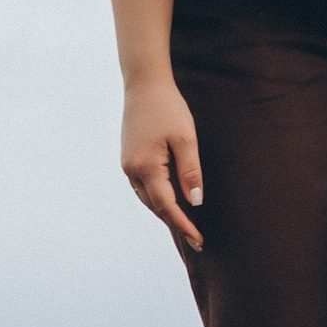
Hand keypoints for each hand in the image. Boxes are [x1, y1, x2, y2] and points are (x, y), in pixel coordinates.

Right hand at [122, 74, 203, 253]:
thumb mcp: (186, 139)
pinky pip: (144, 186)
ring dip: (166, 212)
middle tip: (197, 240)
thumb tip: (195, 202)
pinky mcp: (129, 158)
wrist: (144, 85)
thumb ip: (190, 172)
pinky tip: (171, 201)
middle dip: (175, 223)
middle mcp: (132, 170)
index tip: (198, 241)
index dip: (183, 225)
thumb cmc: (168, 108)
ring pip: (148, 198)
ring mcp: (127, 165)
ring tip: (186, 225)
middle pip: (155, 206)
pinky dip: (158, 197)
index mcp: (146, 167)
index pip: (166, 206)